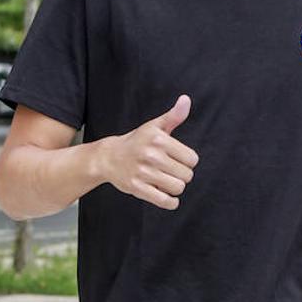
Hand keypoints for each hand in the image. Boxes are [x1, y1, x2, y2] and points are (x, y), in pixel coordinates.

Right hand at [100, 95, 198, 209]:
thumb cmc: (137, 141)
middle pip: (187, 175)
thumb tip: (186, 100)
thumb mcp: (154, 126)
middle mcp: (151, 155)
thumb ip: (174, 116)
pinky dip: (170, 202)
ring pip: (178, 188)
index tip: (178, 159)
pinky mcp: (136, 188)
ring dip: (175, 188)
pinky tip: (167, 197)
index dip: (188, 161)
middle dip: (182, 175)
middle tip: (170, 171)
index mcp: (159, 140)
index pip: (192, 159)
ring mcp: (143, 173)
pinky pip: (165, 201)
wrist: (108, 157)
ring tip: (166, 181)